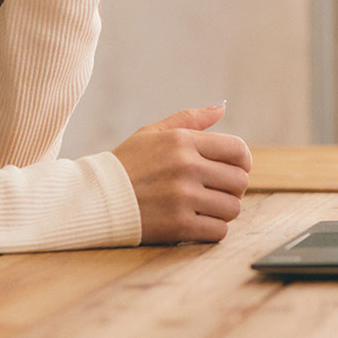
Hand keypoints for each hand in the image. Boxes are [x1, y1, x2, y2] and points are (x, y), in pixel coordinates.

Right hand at [111, 104, 252, 244]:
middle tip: (217, 190)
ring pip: (232, 208)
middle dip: (233, 187)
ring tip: (205, 207)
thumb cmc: (127, 163)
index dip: (242, 162)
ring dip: (222, 210)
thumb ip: (190, 119)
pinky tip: (196, 222)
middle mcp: (185, 167)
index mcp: (182, 141)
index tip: (234, 169)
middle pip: (239, 181)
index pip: (238, 150)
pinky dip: (212, 230)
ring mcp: (182, 198)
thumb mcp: (153, 133)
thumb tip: (222, 106)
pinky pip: (218, 231)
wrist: (95, 198)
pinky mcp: (179, 226)